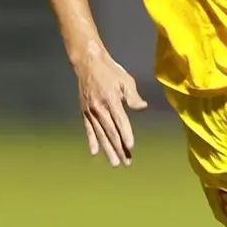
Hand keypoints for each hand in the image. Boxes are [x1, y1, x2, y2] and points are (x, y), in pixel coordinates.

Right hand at [73, 45, 147, 165]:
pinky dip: (92, 141)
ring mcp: (91, 112)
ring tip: (114, 162)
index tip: (130, 147)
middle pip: (111, 132)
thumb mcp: (126, 80)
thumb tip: (142, 107)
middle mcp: (100, 108)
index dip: (126, 134)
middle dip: (119, 148)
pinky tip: (95, 152)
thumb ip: (133, 96)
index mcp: (111, 100)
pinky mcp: (85, 112)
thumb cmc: (111, 72)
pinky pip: (89, 129)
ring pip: (100, 134)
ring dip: (108, 149)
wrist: (88, 64)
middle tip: (126, 162)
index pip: (120, 121)